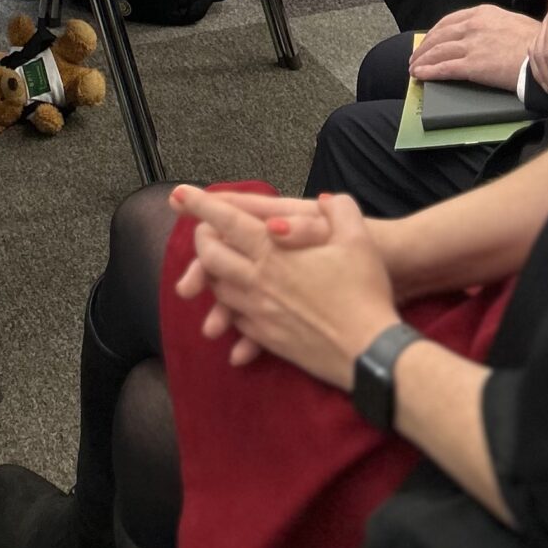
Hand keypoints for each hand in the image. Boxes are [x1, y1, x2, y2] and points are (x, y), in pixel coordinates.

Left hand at [172, 186, 397, 382]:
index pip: (226, 222)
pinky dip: (230, 308)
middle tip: (204, 230)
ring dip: (212, 274)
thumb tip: (325, 202)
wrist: (369, 352)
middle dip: (201, 240)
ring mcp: (260, 313)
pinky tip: (236, 306)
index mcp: (273, 252)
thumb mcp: (357, 238)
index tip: (178, 195)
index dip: (199, 205)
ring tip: (216, 264)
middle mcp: (258, 282)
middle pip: (210, 258)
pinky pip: (237, 321)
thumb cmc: (364, 291)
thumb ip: (338, 210)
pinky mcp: (268, 339)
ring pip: (219, 290)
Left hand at [411, 5, 534, 88]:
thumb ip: (495, 25)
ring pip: (438, 51)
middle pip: (440, 35)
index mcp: (482, 13)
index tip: (430, 40)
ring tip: (414, 67)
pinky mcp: (472, 65)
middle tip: (416, 56)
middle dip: (425, 47)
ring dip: (422, 59)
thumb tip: (489, 34)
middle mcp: (472, 25)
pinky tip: (421, 75)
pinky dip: (429, 71)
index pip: (450, 20)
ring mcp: (471, 44)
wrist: (545, 57)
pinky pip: (444, 67)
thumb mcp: (512, 22)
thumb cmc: (537, 43)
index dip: (436, 32)